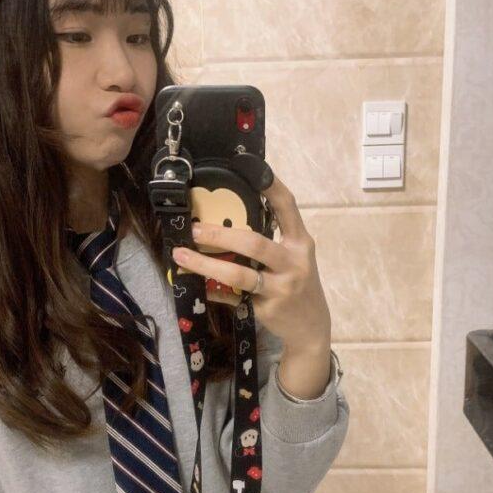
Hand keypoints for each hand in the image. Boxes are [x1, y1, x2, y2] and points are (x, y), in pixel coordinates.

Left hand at [171, 171, 331, 350]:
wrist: (311, 327)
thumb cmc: (296, 284)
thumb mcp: (293, 259)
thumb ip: (271, 240)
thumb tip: (227, 219)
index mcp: (300, 242)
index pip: (287, 207)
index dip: (270, 186)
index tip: (249, 166)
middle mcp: (294, 262)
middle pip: (253, 243)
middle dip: (219, 235)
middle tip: (193, 228)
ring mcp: (281, 287)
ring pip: (238, 275)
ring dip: (205, 265)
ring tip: (181, 255)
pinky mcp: (267, 308)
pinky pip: (232, 296)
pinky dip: (211, 289)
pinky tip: (195, 283)